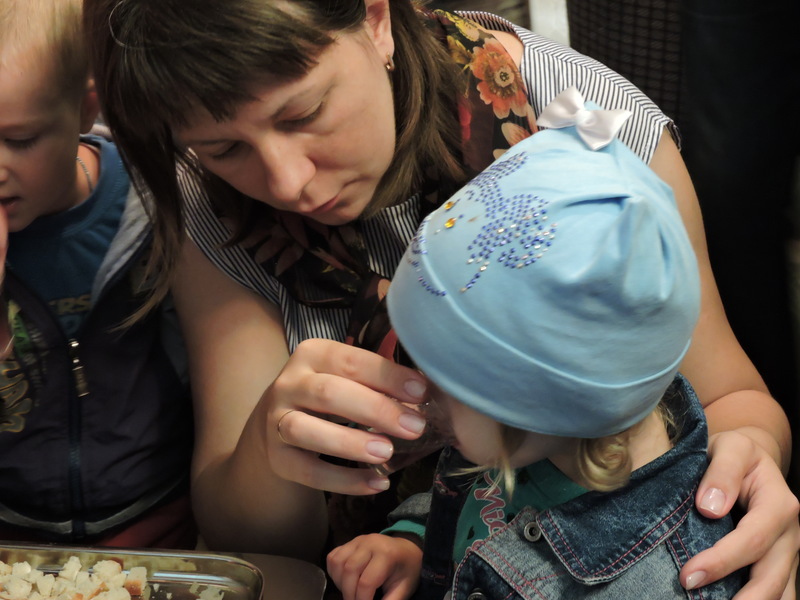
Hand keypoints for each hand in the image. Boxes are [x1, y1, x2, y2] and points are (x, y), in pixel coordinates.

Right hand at [265, 339, 428, 494]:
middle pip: (329, 393)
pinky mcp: (277, 458)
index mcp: (312, 354)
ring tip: (387, 453)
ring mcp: (276, 421)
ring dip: (349, 442)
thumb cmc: (329, 397)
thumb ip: (379, 379)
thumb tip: (427, 389)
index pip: (351, 361)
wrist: (277, 426)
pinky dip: (344, 480)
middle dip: (375, 410)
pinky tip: (376, 483)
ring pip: (306, 430)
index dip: (387, 375)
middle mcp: (288, 383)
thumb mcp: (347, 379)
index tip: (421, 391)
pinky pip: (308, 471)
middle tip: (413, 427)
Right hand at [327, 534, 422, 599]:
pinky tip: (344, 580)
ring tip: (351, 592)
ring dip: (339, 583)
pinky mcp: (349, 542)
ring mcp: (357, 541)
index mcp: (387, 554)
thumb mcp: (404, 588)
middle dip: (349, 594)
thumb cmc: (406, 570)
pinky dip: (334, 572)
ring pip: (337, 563)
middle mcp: (370, 543)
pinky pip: (333, 557)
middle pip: (349, 571)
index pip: (366, 582)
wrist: (406, 549)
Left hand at [680, 430, 799, 598]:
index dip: (721, 562)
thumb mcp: (728, 448)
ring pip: (780, 591)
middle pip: (771, 577)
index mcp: (778, 504)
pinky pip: (775, 590)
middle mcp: (788, 534)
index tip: (688, 576)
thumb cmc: (735, 453)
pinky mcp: (777, 563)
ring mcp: (786, 552)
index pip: (752, 540)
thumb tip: (710, 507)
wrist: (749, 458)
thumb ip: (722, 472)